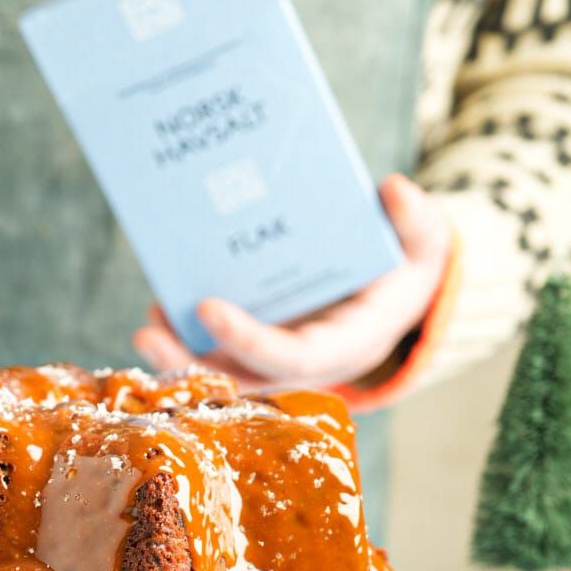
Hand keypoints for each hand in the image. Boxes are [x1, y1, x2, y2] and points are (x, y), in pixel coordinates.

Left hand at [133, 174, 451, 389]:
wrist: (402, 291)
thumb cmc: (406, 264)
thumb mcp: (423, 243)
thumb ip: (416, 221)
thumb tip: (394, 190)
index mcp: (351, 343)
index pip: (296, 357)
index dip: (249, 340)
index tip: (207, 307)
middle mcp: (314, 364)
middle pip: (247, 380)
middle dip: (194, 363)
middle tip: (147, 334)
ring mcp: (286, 361)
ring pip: (227, 376)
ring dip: (181, 358)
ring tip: (147, 328)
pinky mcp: (266, 348)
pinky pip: (222, 358)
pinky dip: (189, 344)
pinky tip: (160, 315)